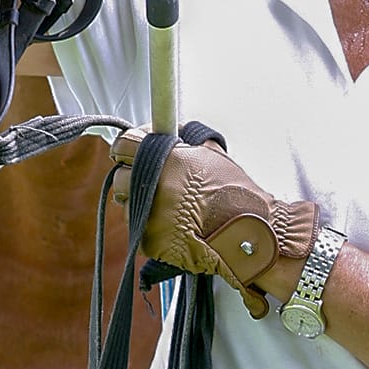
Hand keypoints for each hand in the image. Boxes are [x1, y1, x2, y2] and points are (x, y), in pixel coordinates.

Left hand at [110, 130, 317, 318]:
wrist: (248, 233)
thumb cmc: (234, 191)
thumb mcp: (211, 152)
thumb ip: (184, 138)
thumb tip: (165, 128)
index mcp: (168, 158)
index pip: (125, 144)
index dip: (126, 147)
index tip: (127, 150)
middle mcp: (156, 185)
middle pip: (120, 176)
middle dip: (132, 177)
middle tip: (151, 180)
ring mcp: (151, 215)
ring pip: (128, 204)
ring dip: (142, 202)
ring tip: (169, 205)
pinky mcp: (151, 240)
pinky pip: (140, 228)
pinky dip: (152, 225)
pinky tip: (174, 223)